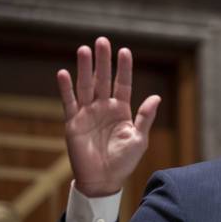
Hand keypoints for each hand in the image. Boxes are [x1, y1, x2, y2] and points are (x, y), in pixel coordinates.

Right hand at [56, 37, 160, 196]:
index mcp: (121, 111)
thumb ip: (145, 118)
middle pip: (103, 80)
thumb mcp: (139, 139)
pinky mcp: (73, 123)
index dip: (124, 68)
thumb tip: (156, 97)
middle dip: (103, 61)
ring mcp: (88, 114)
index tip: (125, 51)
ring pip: (85, 86)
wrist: (103, 180)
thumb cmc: (124, 162)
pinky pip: (69, 103)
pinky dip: (66, 89)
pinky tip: (63, 73)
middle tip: (102, 41)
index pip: (123, 84)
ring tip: (84, 50)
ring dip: (84, 68)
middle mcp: (104, 108)